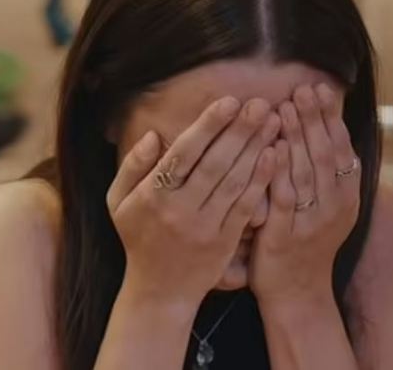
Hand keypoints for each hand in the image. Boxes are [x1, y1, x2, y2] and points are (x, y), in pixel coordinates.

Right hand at [108, 97, 279, 307]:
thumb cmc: (139, 237)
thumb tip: (154, 135)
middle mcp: (180, 210)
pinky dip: (260, 180)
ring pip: (233, 182)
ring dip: (256, 149)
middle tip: (261, 104)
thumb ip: (132, 167)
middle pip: (214, 163)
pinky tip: (274, 157)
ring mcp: (206, 227)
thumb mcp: (118, 202)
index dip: (208, 127)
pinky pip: (245, 206)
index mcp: (153, 196)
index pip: (183, 154)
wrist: (159, 290)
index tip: (228, 101)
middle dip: (239, 131)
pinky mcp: (226, 241)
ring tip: (273, 122)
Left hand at [249, 84, 361, 308]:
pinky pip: (281, 199)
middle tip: (302, 88)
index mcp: (345, 197)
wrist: (296, 293)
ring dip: (295, 137)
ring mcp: (309, 222)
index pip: (341, 148)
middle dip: (313, 119)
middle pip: (324, 154)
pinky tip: (269, 148)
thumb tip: (332, 131)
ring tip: (285, 107)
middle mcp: (333, 208)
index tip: (320, 88)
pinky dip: (276, 171)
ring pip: (304, 172)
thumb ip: (327, 172)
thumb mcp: (327, 206)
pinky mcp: (283, 235)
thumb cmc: (305, 243)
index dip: (331, 118)